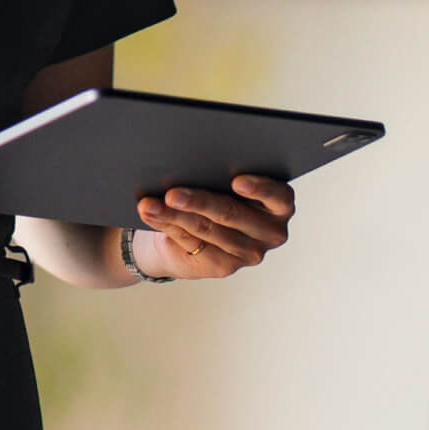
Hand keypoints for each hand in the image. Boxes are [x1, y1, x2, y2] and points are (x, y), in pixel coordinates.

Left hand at [134, 175, 294, 279]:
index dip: (260, 188)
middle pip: (232, 213)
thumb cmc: (216, 191)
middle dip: (198, 202)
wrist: (201, 230)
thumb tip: (185, 163)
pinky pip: (192, 242)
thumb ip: (216, 173)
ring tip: (149, 205)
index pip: (279, 196)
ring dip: (173, 215)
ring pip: (206, 229)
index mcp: (279, 205)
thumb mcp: (222, 181)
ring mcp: (248, 253)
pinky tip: (150, 214)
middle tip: (172, 194)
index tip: (237, 181)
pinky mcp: (224, 266)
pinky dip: (167, 225)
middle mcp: (270, 232)